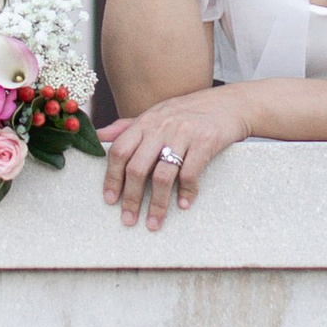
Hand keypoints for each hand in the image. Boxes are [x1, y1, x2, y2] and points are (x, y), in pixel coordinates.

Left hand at [101, 87, 244, 229]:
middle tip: (128, 219)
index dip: (112, 177)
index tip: (110, 200)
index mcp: (145, 122)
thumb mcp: (155, 114)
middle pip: (137, 167)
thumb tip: (97, 137)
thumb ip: (126, 127)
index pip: (119, 150)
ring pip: (162, 175)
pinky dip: (186, 193)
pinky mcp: (205, 141)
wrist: (229, 104)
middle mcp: (161, 127)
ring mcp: (183, 134)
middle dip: (131, 198)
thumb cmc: (188, 112)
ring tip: (154, 222)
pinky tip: (183, 205)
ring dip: (157, 204)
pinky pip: (190, 173)